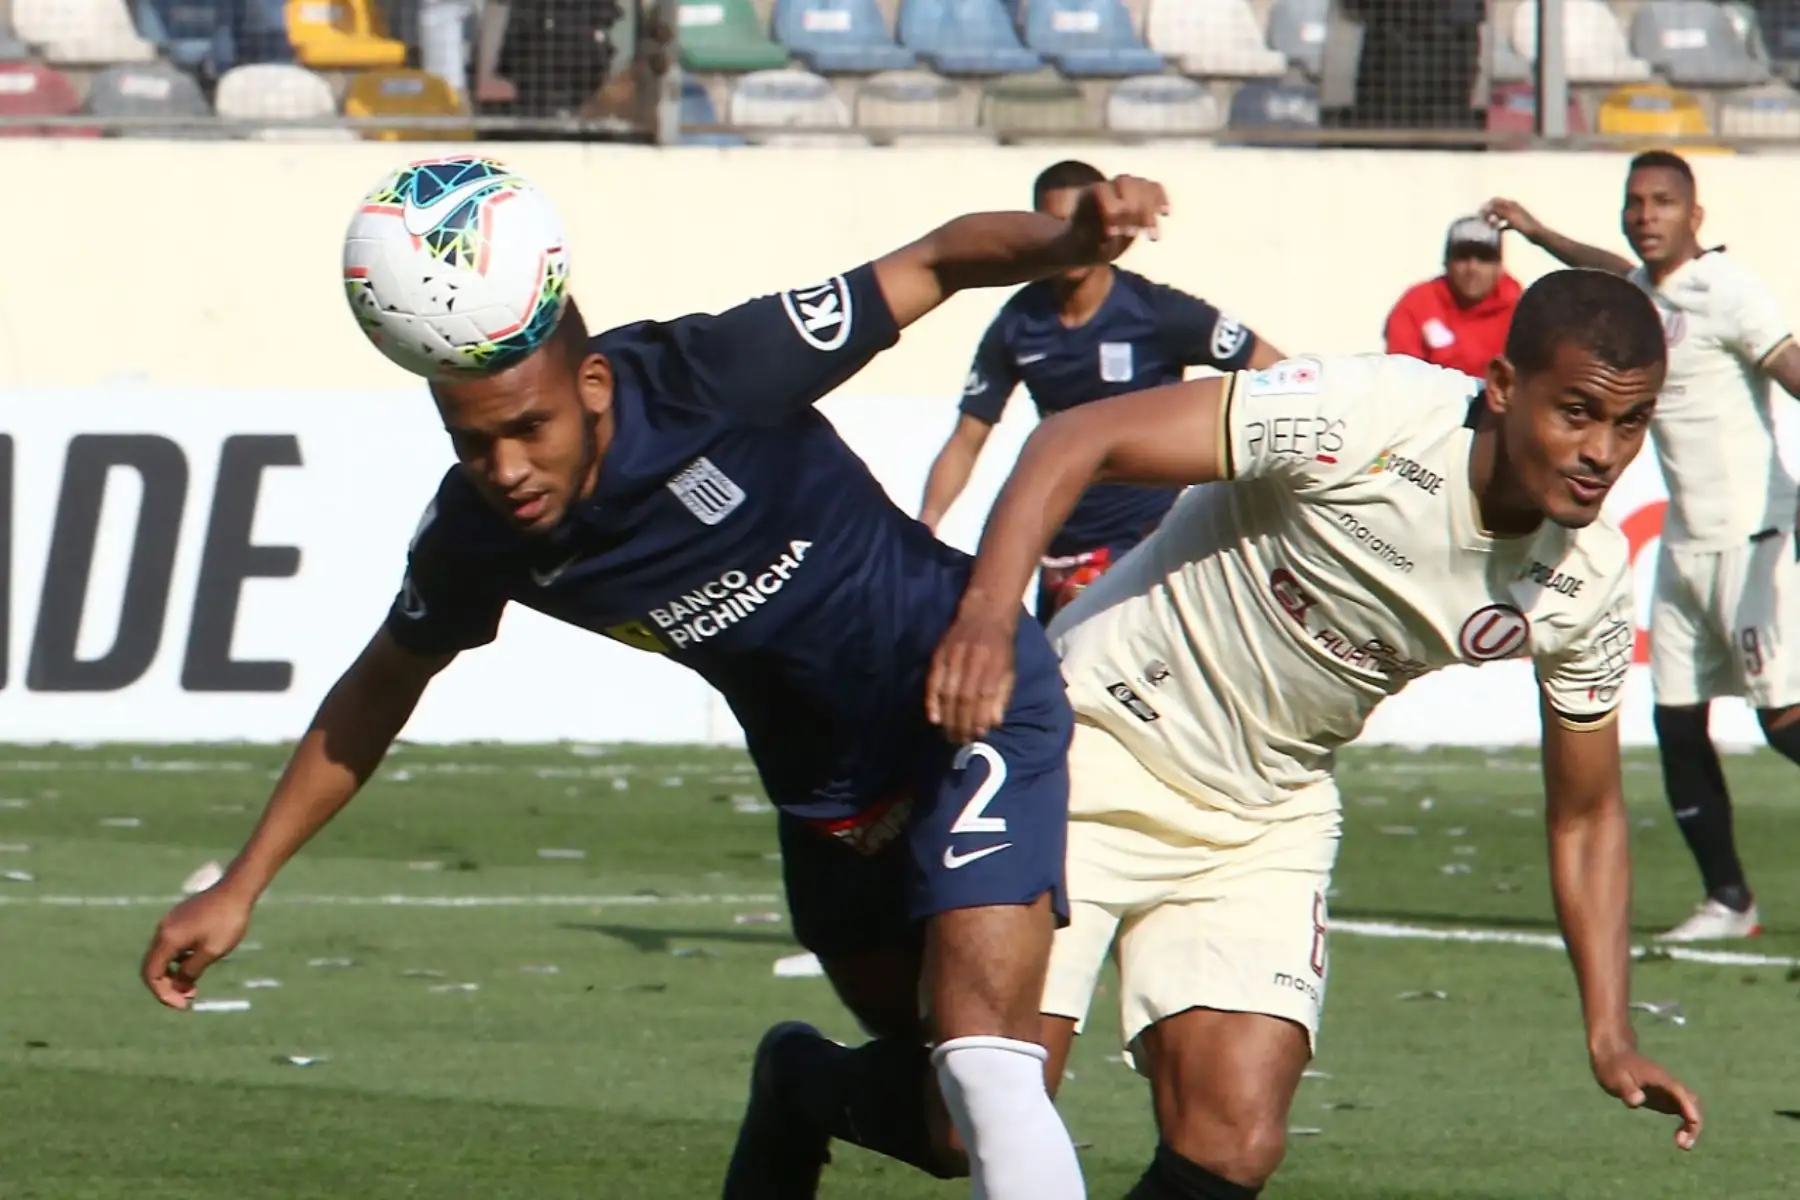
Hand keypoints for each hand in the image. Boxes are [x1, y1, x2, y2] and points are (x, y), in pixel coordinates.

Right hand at [140, 882, 255, 1009]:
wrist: (238, 888)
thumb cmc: (227, 920)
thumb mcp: (211, 952)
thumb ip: (191, 972)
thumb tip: (178, 988)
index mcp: (167, 939)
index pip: (151, 975)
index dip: (163, 994)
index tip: (183, 1005)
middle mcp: (163, 930)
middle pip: (153, 966)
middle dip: (167, 987)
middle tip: (188, 999)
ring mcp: (170, 922)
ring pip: (162, 956)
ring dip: (174, 974)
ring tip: (194, 987)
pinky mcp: (180, 918)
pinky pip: (171, 945)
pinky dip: (179, 960)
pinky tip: (196, 965)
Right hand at [926, 603, 1018, 744]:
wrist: (985, 613)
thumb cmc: (1000, 646)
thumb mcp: (1009, 670)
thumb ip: (1002, 696)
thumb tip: (993, 724)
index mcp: (995, 665)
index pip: (984, 698)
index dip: (979, 719)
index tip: (977, 736)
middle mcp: (974, 660)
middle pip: (964, 698)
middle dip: (962, 723)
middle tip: (960, 741)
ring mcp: (955, 656)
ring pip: (948, 692)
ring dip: (948, 717)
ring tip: (949, 735)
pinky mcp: (940, 653)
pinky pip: (933, 680)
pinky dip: (931, 700)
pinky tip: (933, 717)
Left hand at [1065, 175, 1170, 265]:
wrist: (1085, 241)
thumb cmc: (1082, 246)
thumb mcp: (1079, 248)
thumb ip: (1092, 241)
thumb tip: (1112, 235)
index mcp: (1086, 196)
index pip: (1101, 190)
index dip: (1110, 209)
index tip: (1112, 233)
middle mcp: (1106, 186)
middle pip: (1124, 183)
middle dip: (1133, 207)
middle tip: (1134, 233)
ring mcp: (1123, 188)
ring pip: (1141, 185)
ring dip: (1150, 209)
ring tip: (1152, 236)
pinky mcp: (1137, 194)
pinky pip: (1153, 189)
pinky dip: (1161, 199)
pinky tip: (1165, 214)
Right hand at [1481, 197, 1543, 241]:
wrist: (1537, 234)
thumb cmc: (1524, 225)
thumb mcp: (1510, 216)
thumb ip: (1498, 210)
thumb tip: (1486, 206)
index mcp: (1511, 204)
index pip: (1494, 200)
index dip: (1485, 206)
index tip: (1478, 214)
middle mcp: (1513, 208)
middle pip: (1496, 207)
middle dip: (1488, 212)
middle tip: (1481, 221)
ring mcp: (1514, 216)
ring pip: (1499, 216)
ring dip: (1492, 220)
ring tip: (1487, 227)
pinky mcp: (1516, 225)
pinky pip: (1504, 224)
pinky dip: (1498, 227)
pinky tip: (1495, 232)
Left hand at [1591, 1043, 1702, 1149]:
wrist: (1613, 1057)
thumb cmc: (1612, 1067)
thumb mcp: (1614, 1078)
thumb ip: (1626, 1089)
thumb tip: (1638, 1101)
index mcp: (1658, 1077)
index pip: (1678, 1091)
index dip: (1687, 1105)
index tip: (1693, 1121)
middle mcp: (1669, 1084)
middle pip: (1691, 1101)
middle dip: (1693, 1121)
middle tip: (1683, 1143)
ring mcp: (1670, 1091)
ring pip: (1691, 1108)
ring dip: (1692, 1126)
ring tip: (1683, 1145)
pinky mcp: (1668, 1098)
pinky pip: (1685, 1112)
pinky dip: (1687, 1125)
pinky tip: (1679, 1139)